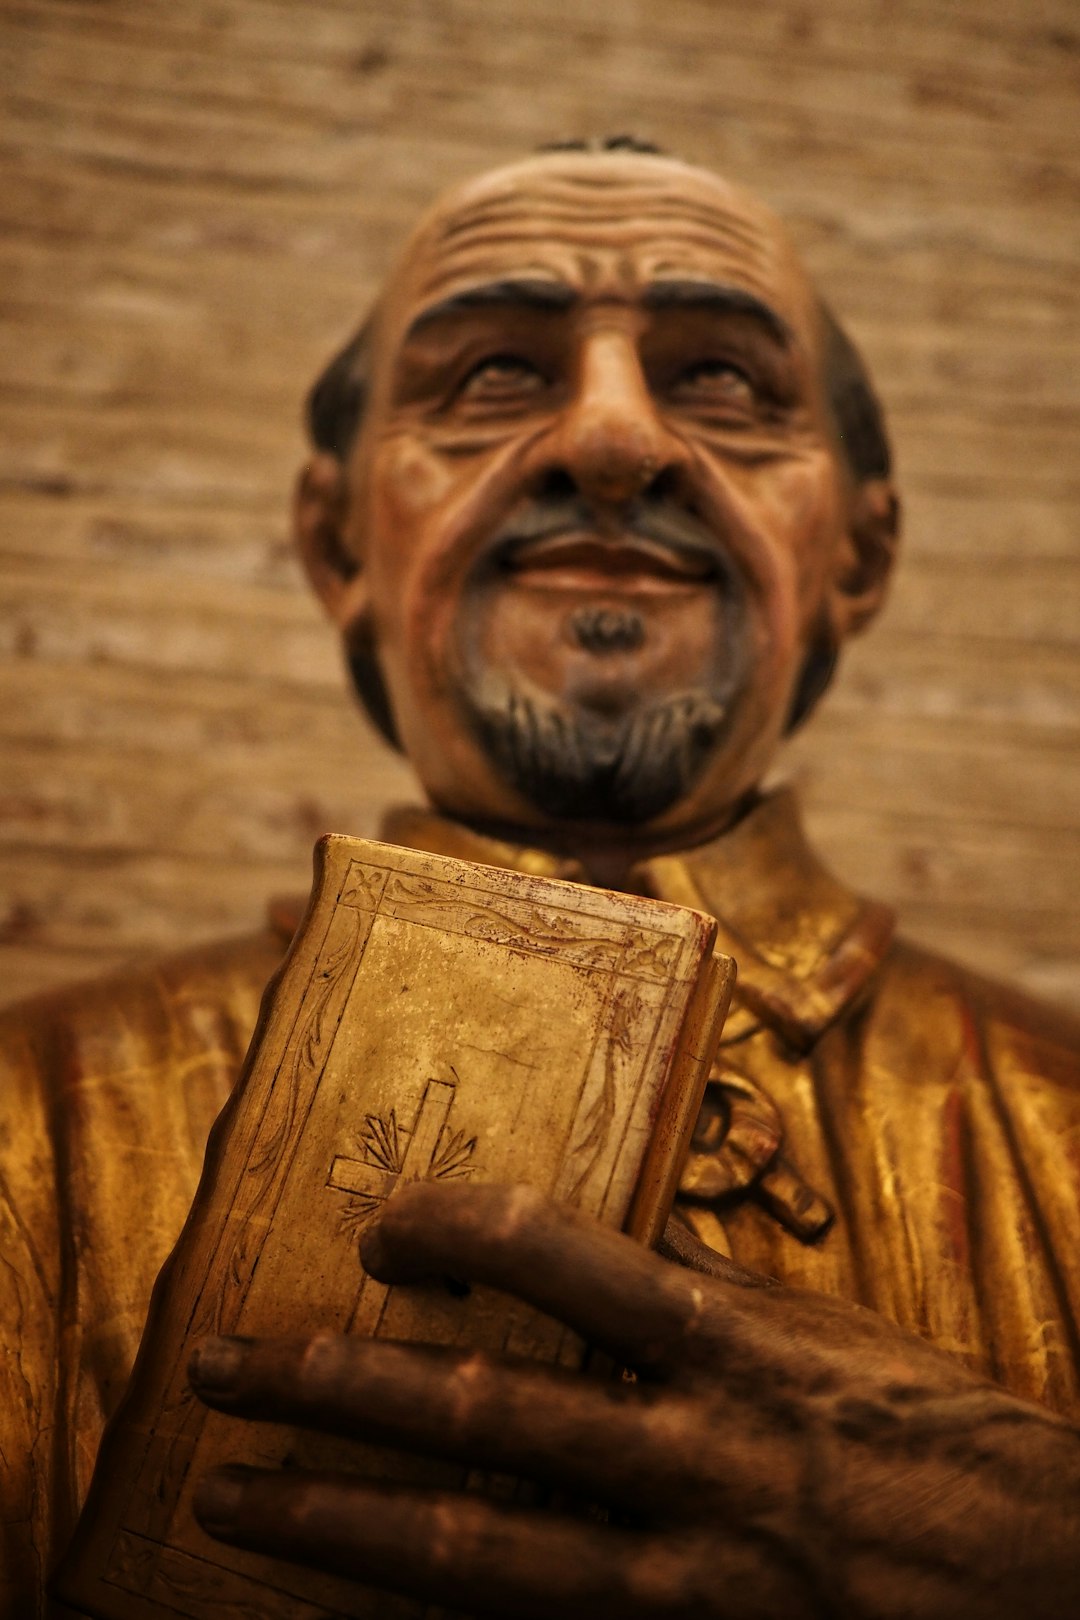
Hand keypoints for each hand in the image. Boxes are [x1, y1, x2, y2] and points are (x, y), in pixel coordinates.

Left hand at [189, 1181, 1079, 1618]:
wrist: (1062, 1587)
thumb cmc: (948, 1450)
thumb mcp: (831, 1345)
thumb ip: (706, 1310)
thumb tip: (593, 1258)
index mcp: (738, 1345)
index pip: (557, 1254)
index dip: (449, 1231)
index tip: (382, 1230)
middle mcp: (697, 1458)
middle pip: (476, 1409)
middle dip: (332, 1384)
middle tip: (218, 1365)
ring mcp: (689, 1578)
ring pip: (474, 1550)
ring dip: (339, 1521)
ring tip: (236, 1500)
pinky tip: (359, 1613)